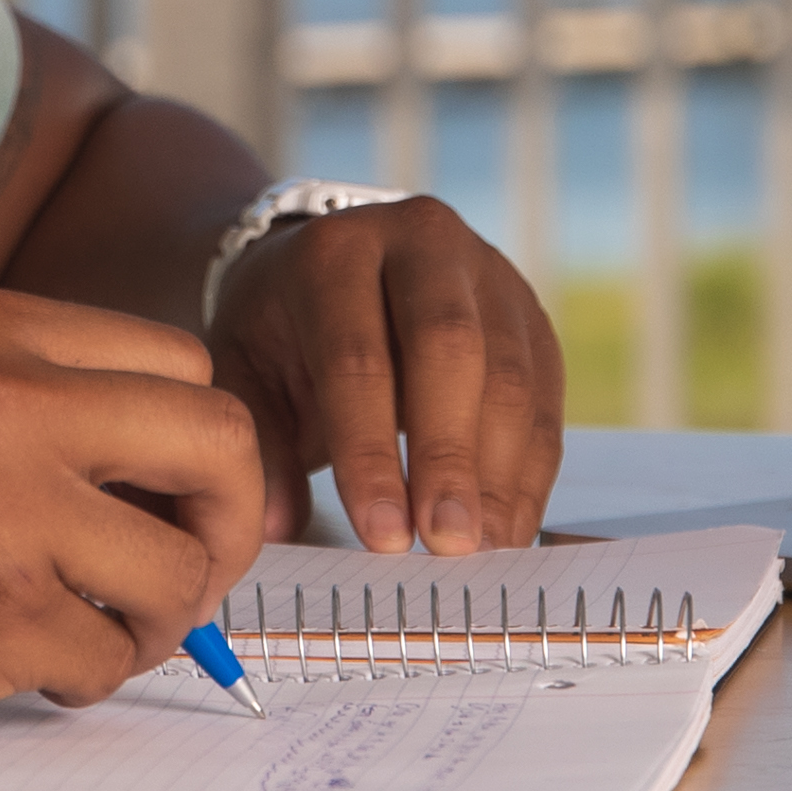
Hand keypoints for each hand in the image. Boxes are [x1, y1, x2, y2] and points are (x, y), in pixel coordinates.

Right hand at [0, 290, 267, 745]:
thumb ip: (31, 395)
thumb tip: (178, 464)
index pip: (181, 368)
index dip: (191, 447)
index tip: (166, 501)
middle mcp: (3, 401)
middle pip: (220, 445)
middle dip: (225, 524)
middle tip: (179, 572)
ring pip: (178, 570)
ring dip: (150, 620)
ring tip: (80, 631)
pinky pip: (107, 655)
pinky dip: (82, 677)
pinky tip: (17, 665)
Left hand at [207, 199, 564, 555]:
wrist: (335, 265)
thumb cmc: (284, 329)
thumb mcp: (247, 368)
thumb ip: (260, 443)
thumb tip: (274, 526)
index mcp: (334, 251)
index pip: (357, 358)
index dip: (371, 453)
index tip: (382, 536)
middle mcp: (421, 242)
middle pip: (450, 350)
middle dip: (450, 457)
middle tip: (448, 544)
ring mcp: (488, 271)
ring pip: (511, 373)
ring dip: (501, 472)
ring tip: (484, 548)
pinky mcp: (530, 312)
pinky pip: (545, 396)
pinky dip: (531, 468)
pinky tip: (510, 525)